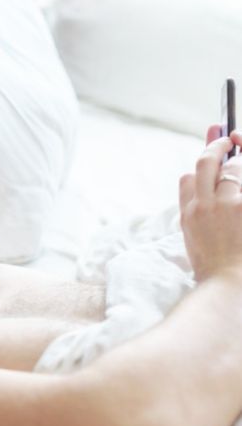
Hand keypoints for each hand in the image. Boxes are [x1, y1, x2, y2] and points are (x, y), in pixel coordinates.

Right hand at [179, 128, 241, 281]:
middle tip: (231, 139)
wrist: (229, 286)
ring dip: (241, 164)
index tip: (215, 149)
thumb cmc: (217, 268)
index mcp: (189, 215)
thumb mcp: (195, 240)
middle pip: (206, 163)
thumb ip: (194, 211)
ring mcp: (227, 204)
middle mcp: (204, 206)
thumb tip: (192, 180)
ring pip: (234, 168)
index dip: (202, 162)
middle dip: (218, 146)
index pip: (189, 178)